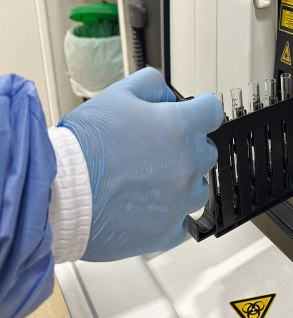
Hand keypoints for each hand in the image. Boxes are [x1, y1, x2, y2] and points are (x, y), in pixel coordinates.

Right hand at [59, 68, 223, 260]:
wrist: (56, 193)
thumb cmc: (82, 147)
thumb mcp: (116, 95)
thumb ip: (150, 86)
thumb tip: (167, 95)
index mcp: (179, 128)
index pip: (212, 111)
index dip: (202, 110)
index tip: (197, 113)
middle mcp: (188, 164)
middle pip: (206, 151)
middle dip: (187, 147)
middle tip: (156, 151)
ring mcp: (180, 201)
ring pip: (198, 188)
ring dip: (181, 182)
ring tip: (148, 182)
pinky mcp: (167, 231)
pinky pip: (182, 223)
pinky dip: (169, 217)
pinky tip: (146, 209)